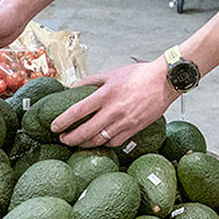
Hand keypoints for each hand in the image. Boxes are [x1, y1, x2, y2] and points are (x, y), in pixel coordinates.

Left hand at [51, 60, 178, 148]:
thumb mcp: (112, 73)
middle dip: (70, 138)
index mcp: (106, 94)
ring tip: (76, 143)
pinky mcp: (134, 129)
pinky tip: (97, 142)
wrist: (165, 81)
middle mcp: (114, 110)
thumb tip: (73, 88)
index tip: (54, 126)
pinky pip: (114, 143)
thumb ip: (90, 81)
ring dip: (84, 144)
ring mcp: (124, 122)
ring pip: (99, 140)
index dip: (63, 121)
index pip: (78, 111)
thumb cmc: (139, 75)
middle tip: (62, 139)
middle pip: (86, 131)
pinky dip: (102, 144)